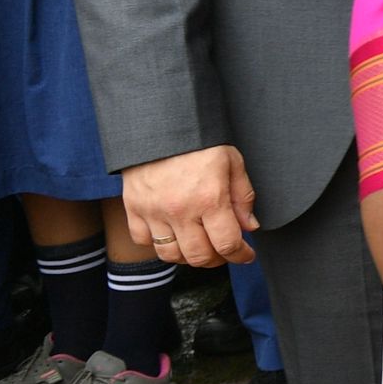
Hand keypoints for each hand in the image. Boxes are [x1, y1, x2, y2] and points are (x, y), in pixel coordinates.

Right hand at [123, 144, 257, 266]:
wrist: (160, 124)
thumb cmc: (200, 142)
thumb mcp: (232, 162)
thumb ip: (242, 197)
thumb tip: (249, 227)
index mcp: (210, 199)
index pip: (227, 244)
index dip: (241, 255)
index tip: (246, 254)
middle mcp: (180, 211)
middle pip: (199, 256)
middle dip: (217, 259)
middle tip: (224, 251)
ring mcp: (153, 212)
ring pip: (169, 255)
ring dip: (188, 256)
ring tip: (199, 245)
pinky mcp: (133, 208)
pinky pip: (142, 240)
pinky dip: (156, 243)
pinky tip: (171, 233)